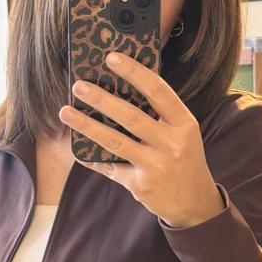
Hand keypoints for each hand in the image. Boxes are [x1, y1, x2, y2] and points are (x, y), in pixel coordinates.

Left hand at [59, 51, 224, 228]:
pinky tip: (77, 150)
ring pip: (115, 141)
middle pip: (131, 116)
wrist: (195, 203)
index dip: (134, 72)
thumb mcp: (183, 134)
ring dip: (87, 125)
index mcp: (184, 124)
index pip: (158, 91)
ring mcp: (155, 166)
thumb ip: (161, 115)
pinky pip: (110, 167)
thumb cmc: (184, 160)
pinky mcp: (141, 185)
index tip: (111, 58)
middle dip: (101, 99)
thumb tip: (121, 91)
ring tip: (66, 112)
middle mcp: (171, 144)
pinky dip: (92, 158)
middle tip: (78, 86)